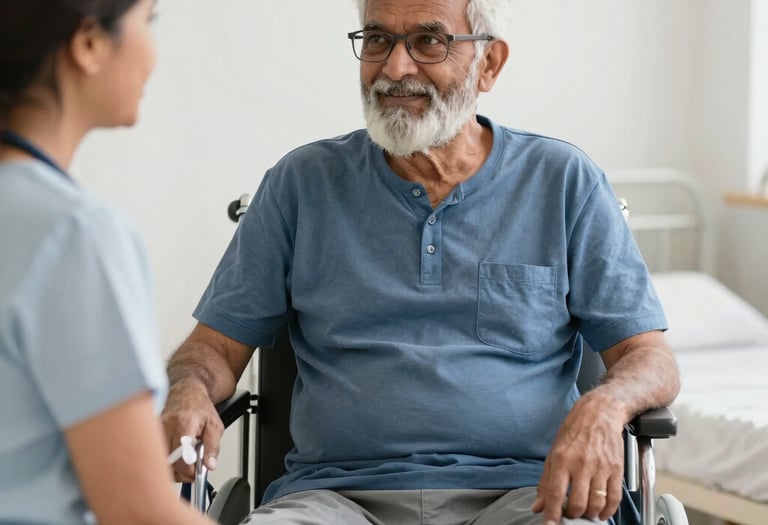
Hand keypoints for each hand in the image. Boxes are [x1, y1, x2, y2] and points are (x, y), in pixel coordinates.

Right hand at [161, 379, 223, 481]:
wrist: (186, 391)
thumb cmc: (199, 406)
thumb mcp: (214, 425)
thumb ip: (213, 447)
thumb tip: (209, 465)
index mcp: (183, 425)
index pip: (181, 458)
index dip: (189, 471)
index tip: (196, 473)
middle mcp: (165, 427)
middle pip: (167, 463)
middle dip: (180, 473)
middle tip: (191, 471)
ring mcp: (155, 430)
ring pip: (159, 461)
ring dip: (172, 468)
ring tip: (183, 460)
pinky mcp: (149, 433)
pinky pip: (154, 454)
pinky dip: (165, 460)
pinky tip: (174, 455)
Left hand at [531, 392, 625, 523]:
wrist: (600, 413)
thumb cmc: (574, 431)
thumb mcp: (553, 453)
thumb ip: (545, 481)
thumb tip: (538, 506)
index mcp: (562, 459)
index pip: (556, 494)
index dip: (552, 514)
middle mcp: (582, 464)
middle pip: (578, 503)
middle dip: (572, 515)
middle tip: (569, 515)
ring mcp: (601, 467)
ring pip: (596, 504)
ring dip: (589, 515)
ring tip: (584, 513)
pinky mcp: (616, 469)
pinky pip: (614, 498)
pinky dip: (608, 511)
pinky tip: (601, 513)